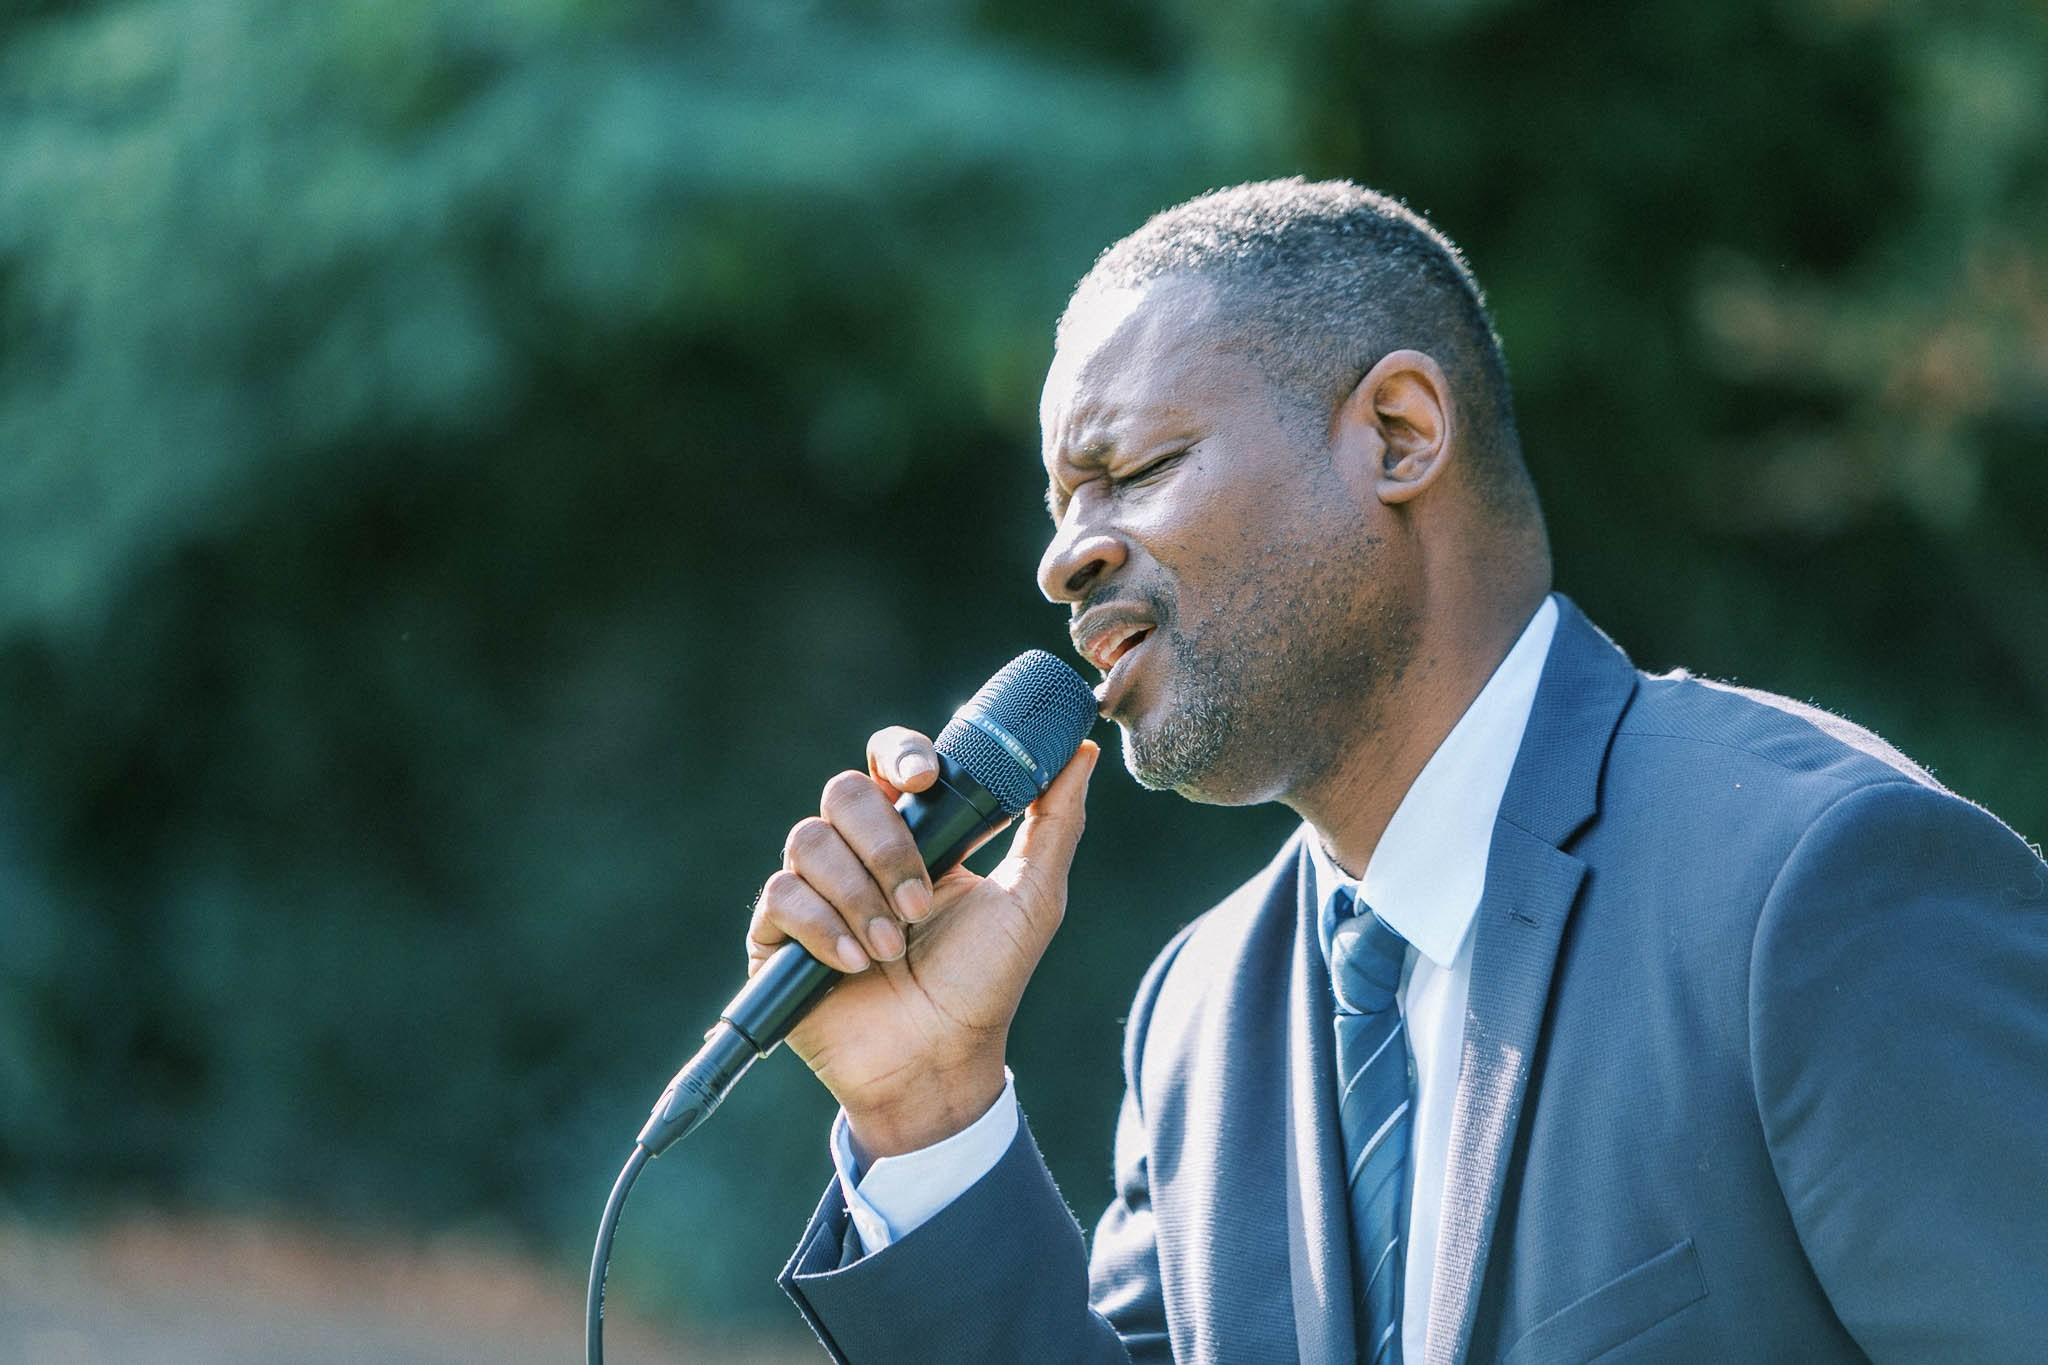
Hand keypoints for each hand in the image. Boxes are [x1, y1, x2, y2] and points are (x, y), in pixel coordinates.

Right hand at [747, 728, 1099, 1157]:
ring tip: (893, 949)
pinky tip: (856, 965)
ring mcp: (814, 890)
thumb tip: (1082, 752)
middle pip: (844, 792)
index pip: (887, 759)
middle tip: (920, 905)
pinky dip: (824, 928)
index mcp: (913, 832)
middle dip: (887, 846)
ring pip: (809, 840)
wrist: (939, 1062)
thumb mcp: (1032, 899)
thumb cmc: (985, 983)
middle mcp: (857, 852)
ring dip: (860, 897)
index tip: (925, 779)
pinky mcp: (777, 933)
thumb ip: (1056, 823)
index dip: (898, 754)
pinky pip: (780, 895)